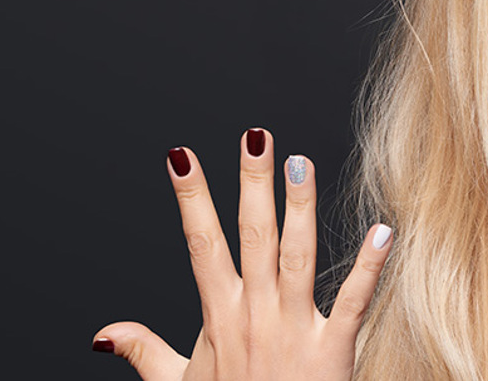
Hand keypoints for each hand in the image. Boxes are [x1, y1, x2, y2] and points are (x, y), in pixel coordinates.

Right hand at [92, 129, 393, 379]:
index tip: (180, 156)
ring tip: (301, 163)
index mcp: (219, 317)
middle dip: (251, 185)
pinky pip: (353, 302)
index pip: (200, 245)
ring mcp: (293, 330)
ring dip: (300, 209)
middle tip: (255, 137)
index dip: (191, 200)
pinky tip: (382, 232)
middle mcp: (254, 315)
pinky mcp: (332, 350)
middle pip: (252, 238)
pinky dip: (369, 268)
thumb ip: (145, 351)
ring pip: (296, 258)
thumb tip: (105, 331)